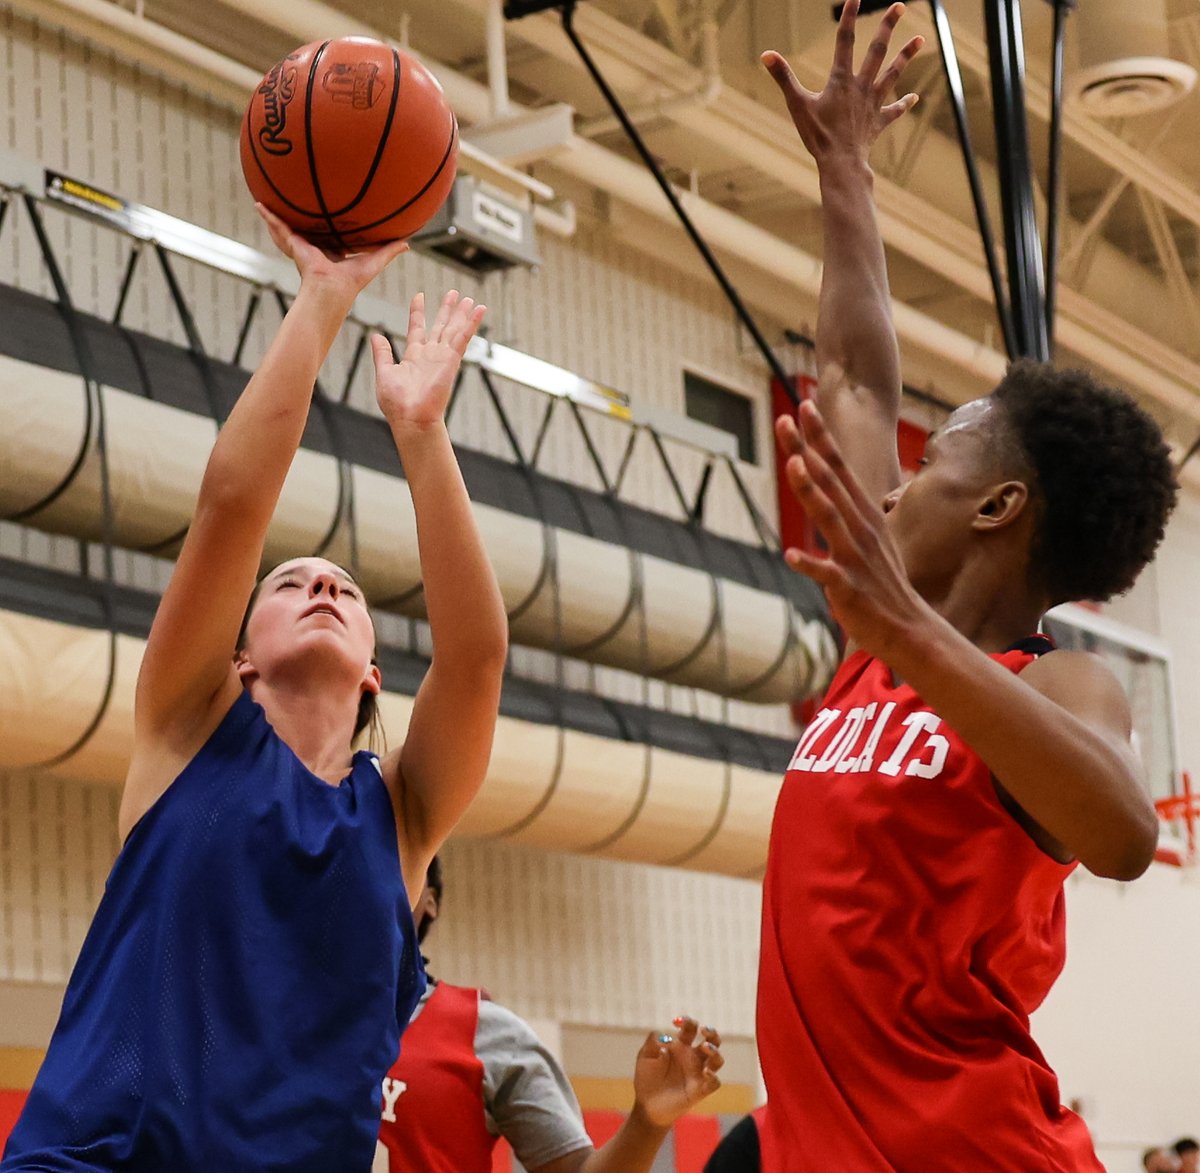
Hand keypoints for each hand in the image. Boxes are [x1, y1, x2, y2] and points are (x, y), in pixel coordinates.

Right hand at [256, 203, 407, 301]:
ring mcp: (302, 246)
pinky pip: (279, 227)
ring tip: (269, 201)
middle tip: (295, 204)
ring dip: (280, 216)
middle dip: (301, 220)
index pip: (330, 238)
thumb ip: (389, 252)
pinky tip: (259, 204)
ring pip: (289, 228)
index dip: (330, 228)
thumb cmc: (352, 282)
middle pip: (307, 230)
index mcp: (332, 254)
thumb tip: (408, 243)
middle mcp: (315, 249)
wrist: (331, 290)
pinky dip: (269, 216)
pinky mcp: (293, 244)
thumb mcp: (373, 262)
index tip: (329, 216)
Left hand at [372, 290, 485, 428]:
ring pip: (454, 329)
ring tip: (469, 299)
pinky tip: (480, 311)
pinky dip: (472, 324)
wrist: (411, 418)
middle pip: (440, 326)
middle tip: (454, 293)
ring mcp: (442, 357)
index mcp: (414, 357)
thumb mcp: (384, 372)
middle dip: (447, 310)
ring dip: (462, 314)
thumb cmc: (397, 403)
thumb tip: (375, 335)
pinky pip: (463, 338)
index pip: (417, 328)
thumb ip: (382, 353)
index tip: (419, 296)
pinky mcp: (452, 360)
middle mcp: (430, 355)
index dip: (418, 312)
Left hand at [632, 1017, 722, 1129]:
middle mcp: (693, 1057)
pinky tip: (705, 1072)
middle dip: (711, 1032)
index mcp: (681, 1045)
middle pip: (712, 1040)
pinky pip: (714, 1083)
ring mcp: (698, 1074)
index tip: (675, 1021)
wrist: (646, 1105)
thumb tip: (667, 1038)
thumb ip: (653, 1041)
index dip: (687, 1021)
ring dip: (715, 1052)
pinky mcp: (699, 1090)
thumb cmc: (647, 1077)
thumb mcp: (645, 1056)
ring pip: (717, 1060)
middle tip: (703, 1030)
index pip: (691, 1028)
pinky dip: (713, 1077)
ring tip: (705, 1047)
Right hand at [761, 0, 922, 165]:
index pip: (845, 40)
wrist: (841, 163)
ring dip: (906, 56)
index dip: (849, 17)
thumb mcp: (797, 105)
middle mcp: (861, 86)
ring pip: (892, 74)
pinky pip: (893, 111)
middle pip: (877, 50)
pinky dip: (903, 103)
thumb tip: (766, 54)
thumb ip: (783, 77)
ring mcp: (872, 103)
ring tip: (921, 39)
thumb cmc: (818, 136)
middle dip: (888, 26)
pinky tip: (914, 97)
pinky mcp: (878, 122)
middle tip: (899, 6)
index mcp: (841, 80)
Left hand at [777, 401, 929, 662]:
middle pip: (829, 481)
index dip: (820, 437)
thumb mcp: (867, 539)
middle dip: (808, 448)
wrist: (910, 629)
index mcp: (862, 515)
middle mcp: (859, 528)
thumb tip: (829, 488)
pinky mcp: (848, 587)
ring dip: (810, 490)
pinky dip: (810, 564)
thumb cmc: (882, 584)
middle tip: (786, 417)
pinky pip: (827, 574)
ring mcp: (854, 556)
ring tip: (793, 464)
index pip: (838, 467)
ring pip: (829, 517)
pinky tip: (791, 555)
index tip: (804, 406)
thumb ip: (846, 513)